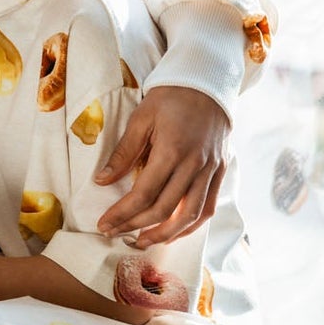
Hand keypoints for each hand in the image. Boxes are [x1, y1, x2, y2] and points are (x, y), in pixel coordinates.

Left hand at [95, 86, 229, 245]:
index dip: (122, 213)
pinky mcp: (221, 171)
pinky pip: (208, 207)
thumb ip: (123, 152)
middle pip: (165, 209)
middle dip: (137, 226)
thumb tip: (102, 181)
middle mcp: (194, 164)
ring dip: (166, 234)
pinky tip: (173, 232)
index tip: (105, 223)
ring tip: (143, 241)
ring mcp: (211, 170)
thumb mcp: (141, 118)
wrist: (207, 83)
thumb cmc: (170, 97)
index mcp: (172, 150)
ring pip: (191, 215)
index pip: (144, 193)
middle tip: (116, 234)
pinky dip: (191, 225)